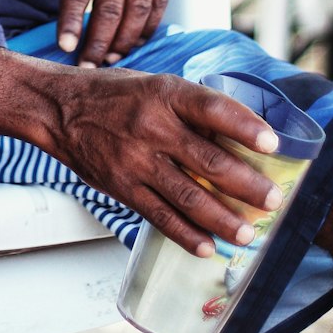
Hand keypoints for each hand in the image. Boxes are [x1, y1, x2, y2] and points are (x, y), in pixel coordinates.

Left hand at [10, 0, 170, 64]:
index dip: (71, 21)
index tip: (64, 47)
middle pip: (110, 9)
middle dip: (97, 44)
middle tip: (86, 68)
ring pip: (137, 11)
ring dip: (124, 41)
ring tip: (109, 60)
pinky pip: (159, 2)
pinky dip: (149, 26)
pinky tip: (136, 41)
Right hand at [47, 67, 283, 256]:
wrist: (58, 107)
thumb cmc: (112, 93)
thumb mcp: (154, 85)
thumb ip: (190, 110)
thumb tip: (236, 137)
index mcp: (164, 93)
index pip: (212, 108)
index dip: (245, 126)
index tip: (274, 144)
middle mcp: (152, 126)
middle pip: (209, 161)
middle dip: (247, 186)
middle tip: (272, 202)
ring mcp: (136, 160)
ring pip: (189, 197)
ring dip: (224, 220)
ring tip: (247, 234)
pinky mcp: (122, 187)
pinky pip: (160, 216)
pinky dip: (186, 234)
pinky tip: (207, 247)